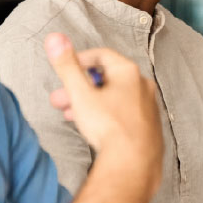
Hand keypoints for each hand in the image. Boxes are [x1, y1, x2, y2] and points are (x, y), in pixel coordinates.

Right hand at [45, 33, 162, 191]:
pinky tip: (92, 127)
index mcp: (128, 72)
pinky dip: (106, 114)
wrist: (134, 164)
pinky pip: (123, 112)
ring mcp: (148, 106)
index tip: (64, 70)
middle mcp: (142, 85)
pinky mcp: (148, 125)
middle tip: (58, 100)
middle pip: (106, 78)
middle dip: (78, 87)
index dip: (79, 60)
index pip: (101, 55)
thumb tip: (54, 37)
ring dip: (89, 102)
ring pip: (113, 97)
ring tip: (69, 115)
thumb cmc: (109, 127)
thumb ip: (66, 66)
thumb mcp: (81, 94)